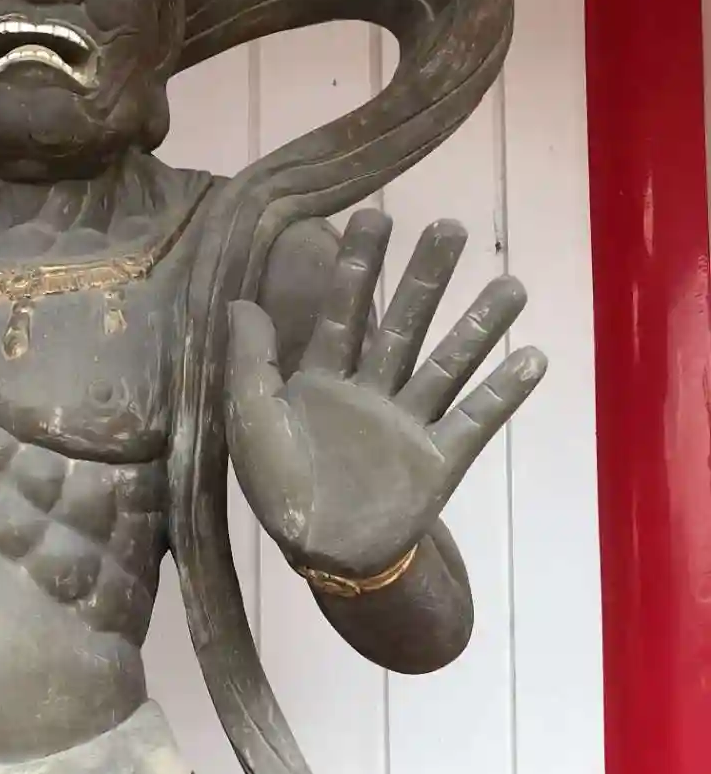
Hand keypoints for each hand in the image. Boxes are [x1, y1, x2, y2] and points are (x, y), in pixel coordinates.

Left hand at [227, 209, 545, 580]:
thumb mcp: (251, 421)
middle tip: (451, 228)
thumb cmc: (280, 491)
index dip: (356, 267)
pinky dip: (504, 392)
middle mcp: (370, 391)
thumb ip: (249, 363)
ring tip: (511, 284)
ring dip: (478, 324)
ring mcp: (408, 423)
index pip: (342, 312)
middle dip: (425, 278)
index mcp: (322, 380)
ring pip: (447, 363)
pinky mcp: (439, 458)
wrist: (323, 555)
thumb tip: (241, 301)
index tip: (373, 217)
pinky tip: (533, 356)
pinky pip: (475, 420)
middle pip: (403, 324)